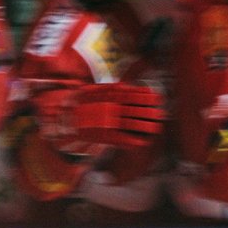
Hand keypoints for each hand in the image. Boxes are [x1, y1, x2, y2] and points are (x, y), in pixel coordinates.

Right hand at [41, 83, 164, 154]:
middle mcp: (109, 109)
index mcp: (108, 97)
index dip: (146, 97)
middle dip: (150, 113)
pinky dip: (134, 141)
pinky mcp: (104, 135)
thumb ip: (112, 88)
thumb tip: (129, 86)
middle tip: (160, 114)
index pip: (132, 95)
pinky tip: (144, 142)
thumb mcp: (95, 91)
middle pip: (135, 110)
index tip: (157, 98)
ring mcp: (107, 122)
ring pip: (131, 125)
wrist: (67, 119)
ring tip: (156, 127)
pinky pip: (122, 139)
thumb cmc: (84, 103)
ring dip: (146, 127)